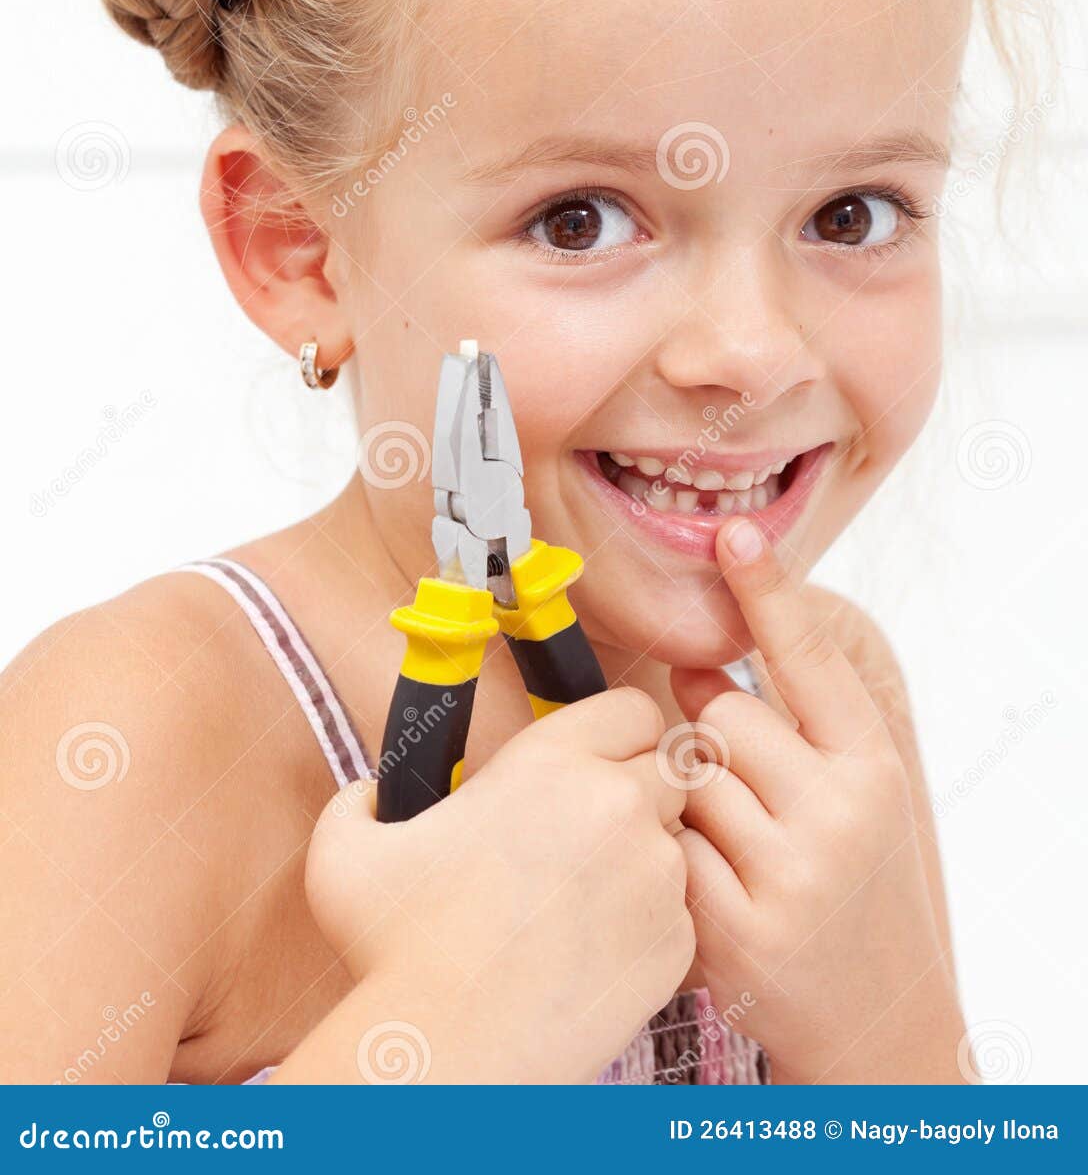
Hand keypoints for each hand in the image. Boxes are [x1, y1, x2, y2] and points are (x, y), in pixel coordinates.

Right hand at [304, 686, 693, 1083]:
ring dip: (642, 858)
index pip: (634, 709)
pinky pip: (679, 912)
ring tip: (578, 903)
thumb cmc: (396, 950)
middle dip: (638, 791)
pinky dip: (647, 924)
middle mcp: (619, 803)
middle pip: (669, 769)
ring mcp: (656, 875)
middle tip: (585, 836)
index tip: (588, 767)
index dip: (615, 736)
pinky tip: (589, 951)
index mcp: (552, 760)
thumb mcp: (348, 848)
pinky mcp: (675, 940)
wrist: (449, 1054)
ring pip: (675, 842)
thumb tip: (371, 792)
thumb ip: (362, 797)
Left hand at [671, 516, 966, 1085]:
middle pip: (721, 715)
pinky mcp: (738, 929)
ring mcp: (791, 873)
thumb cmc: (853, 888)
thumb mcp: (856, 798)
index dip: (768, 589)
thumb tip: (697, 667)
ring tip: (729, 847)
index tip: (733, 531)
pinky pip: (666, 847)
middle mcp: (841, 812)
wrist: (877, 1023)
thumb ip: (795, 730)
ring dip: (685, 799)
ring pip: (685, 777)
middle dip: (707, 737)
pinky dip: (671, 859)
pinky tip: (710, 888)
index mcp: (872, 765)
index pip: (810, 658)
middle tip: (734, 787)